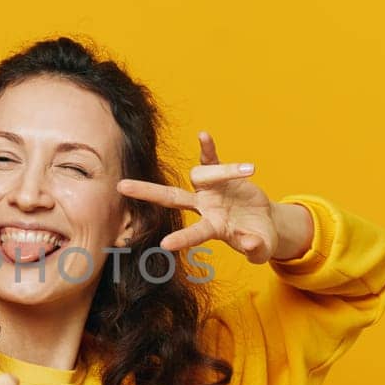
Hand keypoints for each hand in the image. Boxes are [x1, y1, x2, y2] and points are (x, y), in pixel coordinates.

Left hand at [117, 131, 313, 263]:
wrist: (264, 222)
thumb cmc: (259, 240)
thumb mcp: (261, 249)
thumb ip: (255, 248)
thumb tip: (250, 243)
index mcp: (213, 228)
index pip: (194, 233)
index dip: (182, 238)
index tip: (165, 244)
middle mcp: (204, 208)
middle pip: (170, 198)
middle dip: (146, 192)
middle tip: (120, 186)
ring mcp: (210, 189)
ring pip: (200, 175)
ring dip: (221, 171)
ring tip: (250, 170)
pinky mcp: (222, 174)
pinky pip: (211, 158)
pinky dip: (208, 148)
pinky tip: (203, 135)